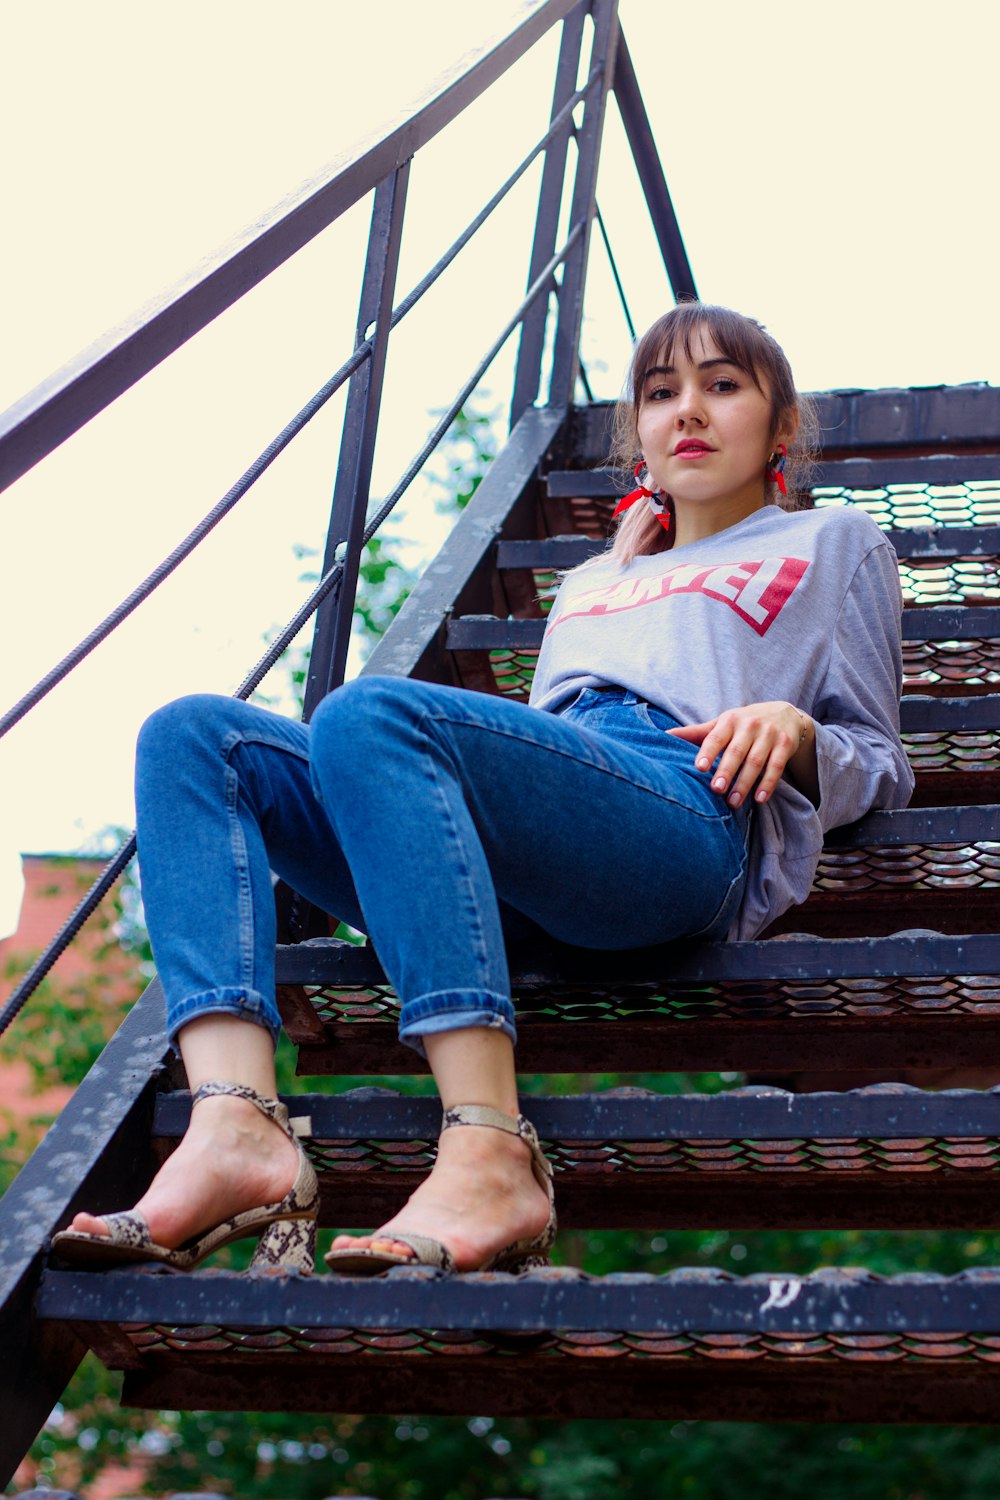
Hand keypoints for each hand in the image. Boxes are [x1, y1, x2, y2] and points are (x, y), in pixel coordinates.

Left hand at [668, 701, 808, 807]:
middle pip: (736, 751)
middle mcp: (749, 725)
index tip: (699, 767)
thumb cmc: (744, 723)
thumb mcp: (722, 724)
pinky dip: (768, 784)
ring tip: (733, 802)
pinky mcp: (785, 745)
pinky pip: (776, 767)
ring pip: (756, 762)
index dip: (707, 751)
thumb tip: (664, 736)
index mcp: (729, 720)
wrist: (785, 714)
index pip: (716, 737)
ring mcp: (769, 735)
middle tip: (716, 789)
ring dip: (745, 783)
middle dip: (726, 771)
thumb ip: (696, 733)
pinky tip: (760, 799)